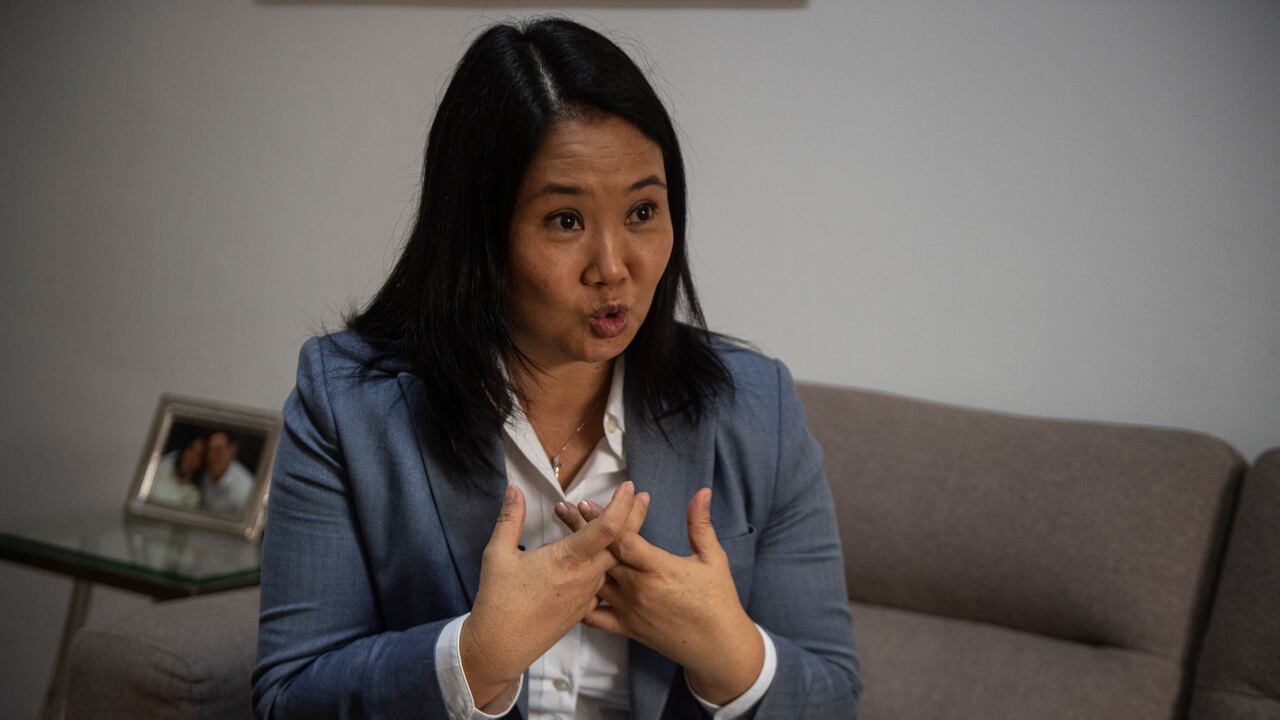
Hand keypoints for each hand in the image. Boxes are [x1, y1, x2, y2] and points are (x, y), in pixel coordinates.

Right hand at [460, 481, 640, 706]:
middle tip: (641, 497)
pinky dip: (606, 565)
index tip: (629, 486)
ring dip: (619, 541)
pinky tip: (604, 558)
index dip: (622, 505)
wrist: (501, 648)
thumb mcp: (498, 555)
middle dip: (634, 517)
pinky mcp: (584, 610)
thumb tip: (513, 489)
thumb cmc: (498, 601)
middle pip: (621, 543)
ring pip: (612, 563)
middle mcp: (585, 576)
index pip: (607, 528)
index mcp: (568, 559)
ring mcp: (587, 595)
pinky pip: (603, 583)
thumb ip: (510, 518)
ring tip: (625, 521)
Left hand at [559, 488, 763, 704]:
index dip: (604, 520)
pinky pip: (594, 617)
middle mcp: (639, 589)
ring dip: (577, 560)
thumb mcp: (713, 558)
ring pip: (594, 581)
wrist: (717, 647)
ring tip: (560, 539)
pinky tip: (569, 587)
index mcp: (659, 569)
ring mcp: (629, 610)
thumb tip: (702, 491)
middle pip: (602, 555)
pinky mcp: (626, 628)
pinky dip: (580, 603)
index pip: (623, 540)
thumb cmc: (718, 600)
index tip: (587, 502)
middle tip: (563, 509)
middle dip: (581, 530)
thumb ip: (700, 524)